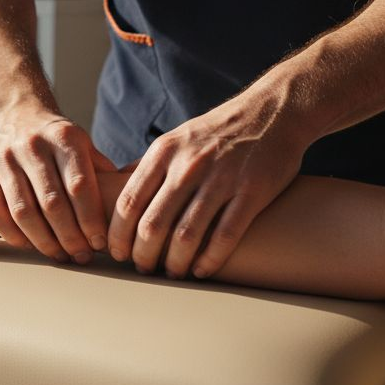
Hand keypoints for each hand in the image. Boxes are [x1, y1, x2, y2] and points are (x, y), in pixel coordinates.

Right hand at [0, 110, 115, 263]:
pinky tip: (30, 245)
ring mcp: (3, 157)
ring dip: (43, 241)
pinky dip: (13, 235)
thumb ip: (102, 173)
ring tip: (60, 255)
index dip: (90, 219)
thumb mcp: (84, 145)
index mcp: (64, 137)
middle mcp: (32, 144)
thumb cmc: (57, 140)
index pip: (79, 186)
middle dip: (70, 236)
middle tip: (81, 256)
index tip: (99, 243)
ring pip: (23, 212)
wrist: (16, 114)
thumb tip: (130, 206)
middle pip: (52, 203)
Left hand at [108, 94, 308, 278]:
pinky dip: (209, 260)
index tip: (118, 253)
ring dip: (175, 263)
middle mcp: (188, 166)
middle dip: (143, 255)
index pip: (129, 201)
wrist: (272, 111)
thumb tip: (111, 184)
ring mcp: (221, 179)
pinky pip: (225, 235)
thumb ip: (146, 164)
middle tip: (144, 269)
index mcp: (164, 153)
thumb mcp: (176, 138)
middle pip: (153, 224)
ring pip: (186, 235)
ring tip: (172, 273)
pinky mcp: (251, 192)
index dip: (118, 234)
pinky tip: (201, 270)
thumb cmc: (217, 131)